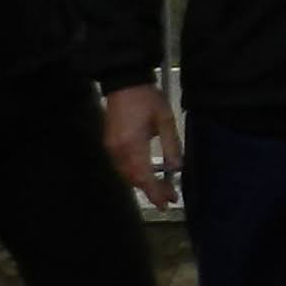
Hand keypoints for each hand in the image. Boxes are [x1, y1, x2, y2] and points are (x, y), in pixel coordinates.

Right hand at [102, 82, 180, 207]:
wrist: (124, 83)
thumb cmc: (147, 99)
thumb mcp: (165, 119)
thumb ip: (171, 145)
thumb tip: (176, 168)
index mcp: (132, 144)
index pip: (144, 176)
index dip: (156, 192)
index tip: (167, 203)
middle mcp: (118, 151)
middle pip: (134, 179)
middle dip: (152, 191)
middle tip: (170, 197)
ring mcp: (111, 148)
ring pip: (127, 175)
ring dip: (143, 184)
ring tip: (162, 189)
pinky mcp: (109, 144)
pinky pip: (121, 167)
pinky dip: (135, 174)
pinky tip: (147, 175)